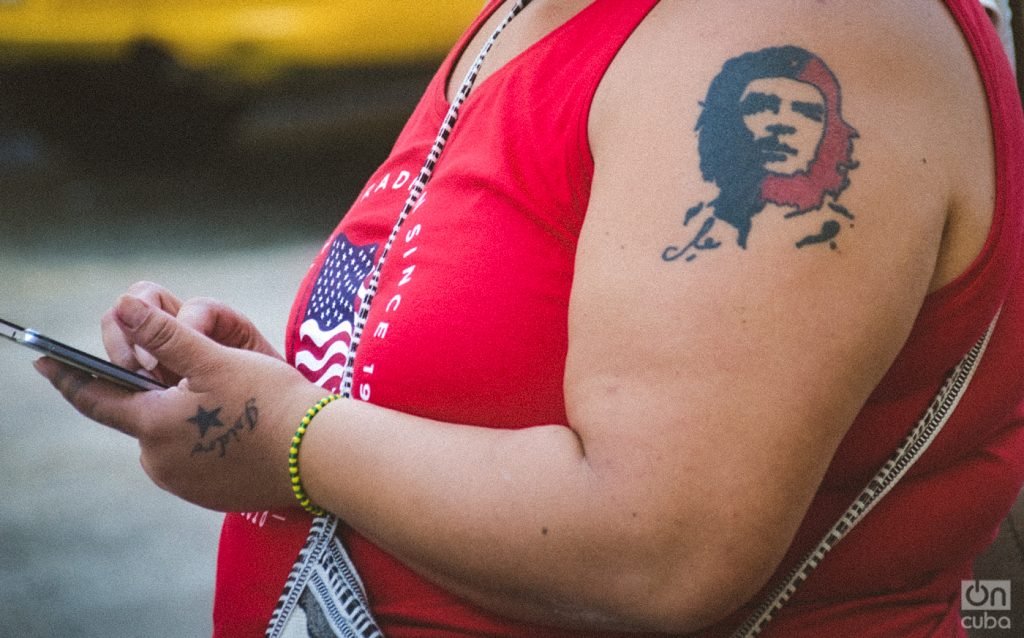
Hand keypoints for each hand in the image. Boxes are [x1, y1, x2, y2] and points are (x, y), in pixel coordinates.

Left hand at [37, 295, 324, 511]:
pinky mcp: (210, 495)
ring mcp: (185, 483)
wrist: (321, 454)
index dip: (67, 377)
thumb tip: (122, 306)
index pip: (95, 398)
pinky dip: (202, 437)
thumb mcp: (215, 358)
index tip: (42, 361)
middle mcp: (161, 461)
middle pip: (142, 413)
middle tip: (190, 367)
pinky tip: (235, 424)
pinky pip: (192, 457)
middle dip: (156, 387)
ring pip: (169, 434)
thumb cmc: (270, 400)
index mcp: (154, 426)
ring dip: (182, 412)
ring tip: (225, 396)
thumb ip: (164, 334)